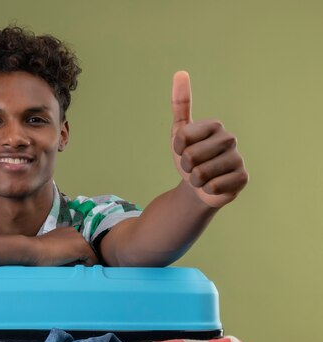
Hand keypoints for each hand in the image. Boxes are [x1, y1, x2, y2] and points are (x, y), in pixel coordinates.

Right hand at [29, 227, 98, 265]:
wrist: (32, 249)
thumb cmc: (37, 253)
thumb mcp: (53, 249)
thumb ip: (63, 251)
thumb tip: (74, 263)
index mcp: (67, 232)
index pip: (78, 248)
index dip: (74, 258)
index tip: (62, 261)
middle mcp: (76, 232)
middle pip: (85, 252)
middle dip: (78, 260)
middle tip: (62, 263)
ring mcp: (80, 239)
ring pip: (89, 257)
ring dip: (80, 263)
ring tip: (64, 263)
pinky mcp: (82, 247)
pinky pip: (92, 262)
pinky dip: (83, 267)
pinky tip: (68, 264)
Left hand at [171, 71, 247, 207]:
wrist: (199, 186)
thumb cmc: (189, 157)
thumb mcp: (179, 132)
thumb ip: (180, 104)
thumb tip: (180, 72)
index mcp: (214, 125)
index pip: (182, 137)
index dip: (177, 148)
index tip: (184, 150)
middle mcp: (230, 139)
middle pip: (191, 156)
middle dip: (186, 166)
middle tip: (194, 166)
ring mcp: (238, 159)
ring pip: (201, 173)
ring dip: (195, 180)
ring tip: (202, 177)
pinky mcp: (243, 178)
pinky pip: (213, 187)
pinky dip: (207, 190)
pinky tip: (213, 186)